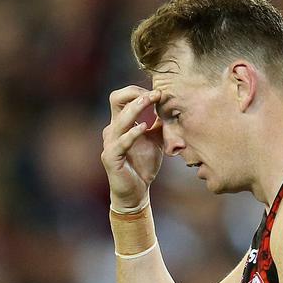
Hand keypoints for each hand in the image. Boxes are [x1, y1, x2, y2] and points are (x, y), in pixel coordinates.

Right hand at [101, 86, 163, 210]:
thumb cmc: (144, 165)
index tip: (159, 93)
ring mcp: (110, 142)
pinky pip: (121, 142)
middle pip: (116, 99)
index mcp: (121, 123)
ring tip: (149, 101)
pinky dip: (132, 133)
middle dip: (135, 93)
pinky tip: (144, 127)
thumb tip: (172, 108)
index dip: (139, 92)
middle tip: (154, 94)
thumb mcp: (156, 141)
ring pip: (120, 119)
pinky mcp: (111, 157)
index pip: (124, 97)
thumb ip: (160, 125)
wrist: (137, 191)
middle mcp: (112, 129)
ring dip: (136, 108)